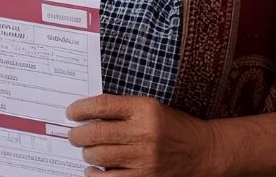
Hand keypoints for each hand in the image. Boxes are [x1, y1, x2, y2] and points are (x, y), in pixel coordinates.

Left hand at [66, 94, 218, 176]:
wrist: (203, 151)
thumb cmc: (174, 126)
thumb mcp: (151, 108)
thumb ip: (123, 110)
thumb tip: (87, 115)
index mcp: (144, 109)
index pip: (102, 105)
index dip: (81, 109)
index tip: (71, 113)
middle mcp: (144, 133)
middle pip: (95, 133)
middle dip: (77, 134)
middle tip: (74, 135)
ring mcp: (144, 158)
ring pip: (98, 156)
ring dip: (86, 153)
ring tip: (86, 150)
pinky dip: (95, 174)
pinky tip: (93, 170)